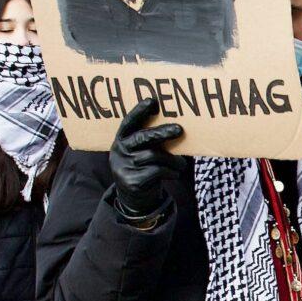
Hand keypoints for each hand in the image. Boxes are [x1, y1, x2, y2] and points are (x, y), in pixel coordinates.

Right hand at [108, 95, 186, 221]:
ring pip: (154, 156)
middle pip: (142, 137)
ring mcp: (124, 167)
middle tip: (179, 129)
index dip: (139, 111)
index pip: (129, 122)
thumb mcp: (142, 152)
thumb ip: (151, 141)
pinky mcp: (132, 181)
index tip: (153, 101)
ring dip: (172, 159)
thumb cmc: (143, 168)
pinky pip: (157, 171)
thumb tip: (177, 128)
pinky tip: (174, 173)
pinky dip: (170, 172)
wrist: (133, 199)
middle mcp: (120, 151)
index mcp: (121, 140)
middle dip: (162, 132)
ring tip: (181, 164)